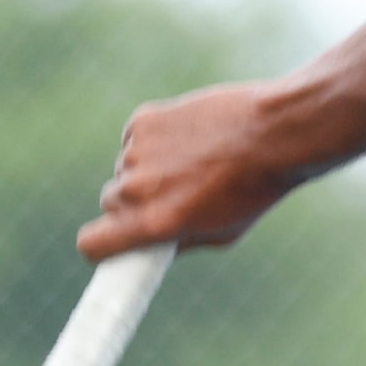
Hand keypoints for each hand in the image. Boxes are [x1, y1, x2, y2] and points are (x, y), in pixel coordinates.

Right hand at [76, 83, 291, 261]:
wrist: (274, 134)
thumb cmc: (254, 190)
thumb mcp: (222, 234)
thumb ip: (178, 241)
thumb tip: (153, 244)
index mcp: (153, 224)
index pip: (91, 244)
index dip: (100, 245)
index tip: (112, 242)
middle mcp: (137, 189)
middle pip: (110, 203)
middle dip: (132, 204)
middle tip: (169, 197)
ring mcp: (137, 151)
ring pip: (125, 168)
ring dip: (147, 169)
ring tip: (192, 163)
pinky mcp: (143, 120)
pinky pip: (134, 138)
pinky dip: (153, 141)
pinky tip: (188, 138)